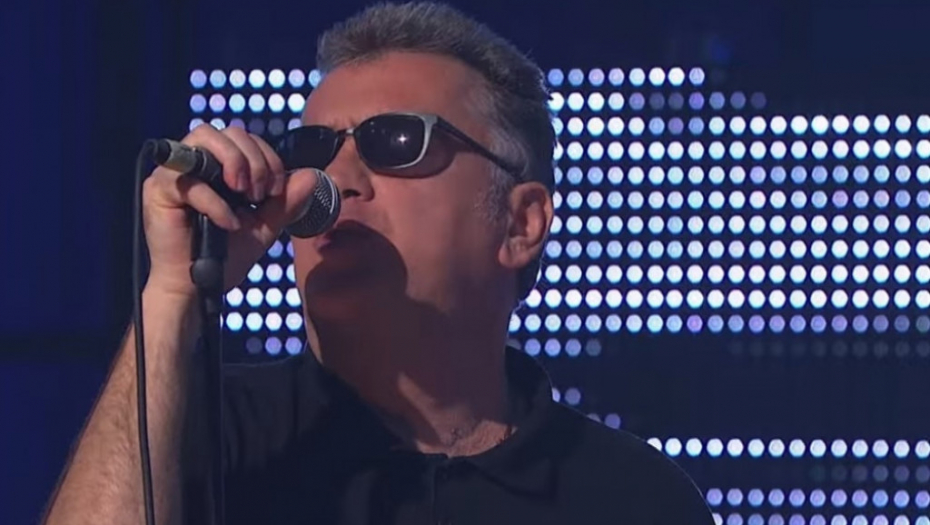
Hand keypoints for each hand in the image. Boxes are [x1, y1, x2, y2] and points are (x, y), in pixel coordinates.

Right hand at [142, 123, 317, 297]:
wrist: (198, 288)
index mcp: (219, 166)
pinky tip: (229, 224)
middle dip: (255, 159)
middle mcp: (195, 162)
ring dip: (234, 161)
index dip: (268, 157)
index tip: (275, 190)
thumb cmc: (226, 256)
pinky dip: (215, 202)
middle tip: (260, 194)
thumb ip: (286, 202)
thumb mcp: (264, 226)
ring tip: (245, 195)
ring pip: (203, 135)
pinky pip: (188, 180)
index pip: (246, 139)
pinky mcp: (158, 190)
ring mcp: (174, 173)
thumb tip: (311, 175)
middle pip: (228, 131)